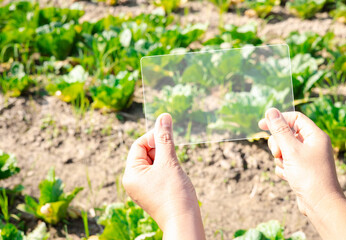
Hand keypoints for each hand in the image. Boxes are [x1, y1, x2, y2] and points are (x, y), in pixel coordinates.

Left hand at [122, 113, 204, 239]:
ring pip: (154, 163)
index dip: (153, 137)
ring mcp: (143, 188)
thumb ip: (165, 138)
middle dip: (161, 151)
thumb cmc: (174, 194)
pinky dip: (168, 170)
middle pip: (146, 153)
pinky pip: (158, 173)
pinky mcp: (153, 192)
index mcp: (131, 174)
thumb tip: (163, 117)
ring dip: (166, 161)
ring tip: (174, 173)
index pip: (139, 145)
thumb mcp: (169, 161)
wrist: (185, 222)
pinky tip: (175, 179)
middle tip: (172, 160)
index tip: (168, 136)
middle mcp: (134, 181)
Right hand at [258, 108, 343, 215]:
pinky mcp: (301, 168)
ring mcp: (306, 157)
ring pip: (283, 149)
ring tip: (287, 168)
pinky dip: (283, 168)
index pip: (294, 118)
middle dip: (277, 144)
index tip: (262, 124)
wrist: (319, 204)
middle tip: (278, 154)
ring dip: (279, 158)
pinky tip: (289, 176)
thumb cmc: (309, 176)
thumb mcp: (291, 150)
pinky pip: (285, 162)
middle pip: (286, 134)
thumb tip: (270, 111)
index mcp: (314, 136)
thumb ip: (279, 130)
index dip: (278, 119)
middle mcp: (312, 144)